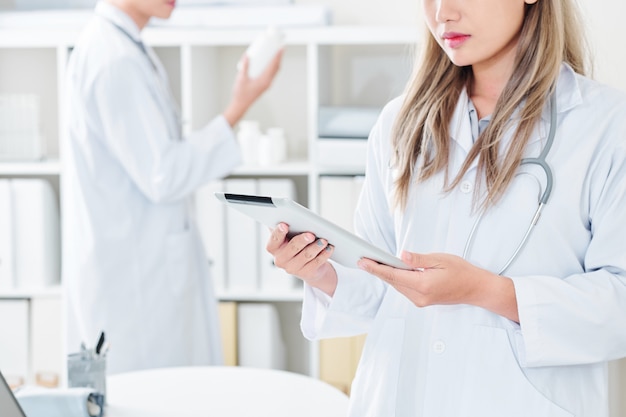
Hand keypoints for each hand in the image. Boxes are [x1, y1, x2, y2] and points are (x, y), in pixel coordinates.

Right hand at [223, 51, 282, 126]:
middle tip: (280, 48)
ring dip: (276, 62)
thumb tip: (247, 55)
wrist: (240, 105)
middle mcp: (267, 83)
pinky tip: (269, 63)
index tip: (281, 48)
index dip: (278, 56)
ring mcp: (266, 85)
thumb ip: (245, 66)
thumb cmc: (241, 93)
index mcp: (264, 80)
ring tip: (276, 54)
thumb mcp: (241, 78)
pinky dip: (272, 67)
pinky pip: (271, 74)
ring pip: (274, 72)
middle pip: (276, 68)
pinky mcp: (264, 86)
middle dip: (279, 57)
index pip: (273, 66)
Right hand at [266, 223, 337, 295]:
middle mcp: (280, 260)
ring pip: (306, 256)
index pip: (274, 240)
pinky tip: (329, 248)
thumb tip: (287, 214)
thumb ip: (285, 225)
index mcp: (273, 248)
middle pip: (292, 248)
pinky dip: (324, 254)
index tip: (285, 225)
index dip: (278, 232)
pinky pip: (316, 262)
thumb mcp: (288, 235)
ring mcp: (293, 268)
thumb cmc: (296, 244)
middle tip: (311, 234)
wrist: (306, 265)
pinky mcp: (306, 273)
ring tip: (324, 240)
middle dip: (302, 240)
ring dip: (316, 247)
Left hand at [357, 251, 518, 321]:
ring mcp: (421, 301)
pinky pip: (404, 289)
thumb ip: (419, 259)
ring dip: (386, 276)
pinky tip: (390, 272)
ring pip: (398, 286)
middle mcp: (419, 296)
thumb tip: (401, 256)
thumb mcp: (440, 260)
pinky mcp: (422, 301)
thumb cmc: (462, 272)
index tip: (363, 262)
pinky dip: (396, 280)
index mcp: (423, 284)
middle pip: (393, 282)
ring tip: (372, 263)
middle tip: (363, 260)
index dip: (376, 268)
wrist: (476, 289)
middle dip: (377, 271)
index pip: (393, 275)